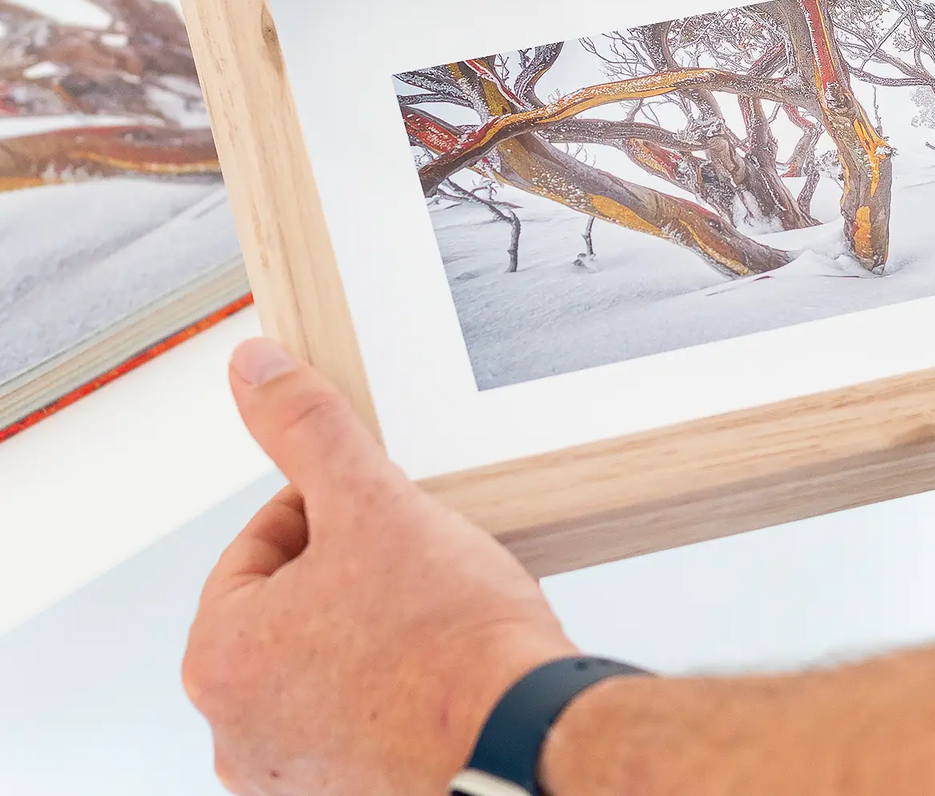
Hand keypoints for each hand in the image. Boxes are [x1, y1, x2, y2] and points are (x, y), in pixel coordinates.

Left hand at [184, 339, 575, 795]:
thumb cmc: (450, 639)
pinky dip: (396, 680)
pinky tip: (443, 661)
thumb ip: (307, 428)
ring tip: (435, 611)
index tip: (384, 511)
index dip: (331, 506)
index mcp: (221, 657)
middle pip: (294, 603)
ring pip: (330, 656)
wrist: (523, 734)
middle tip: (416, 559)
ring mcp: (296, 772)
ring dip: (373, 624)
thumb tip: (255, 372)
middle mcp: (238, 729)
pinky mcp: (355, 791)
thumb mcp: (373, 501)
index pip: (262, 542)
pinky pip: (364, 708)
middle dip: (353, 570)